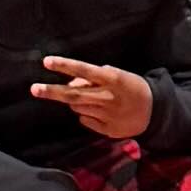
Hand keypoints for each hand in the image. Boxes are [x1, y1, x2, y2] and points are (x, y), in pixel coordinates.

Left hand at [34, 50, 152, 141]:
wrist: (155, 112)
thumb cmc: (132, 88)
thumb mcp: (116, 76)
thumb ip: (94, 78)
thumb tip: (72, 81)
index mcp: (112, 79)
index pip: (84, 70)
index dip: (64, 66)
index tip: (47, 62)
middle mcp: (107, 97)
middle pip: (73, 94)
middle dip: (52, 91)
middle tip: (34, 89)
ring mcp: (106, 115)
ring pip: (78, 107)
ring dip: (75, 101)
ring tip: (90, 98)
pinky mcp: (107, 129)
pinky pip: (85, 120)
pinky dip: (86, 114)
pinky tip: (98, 111)